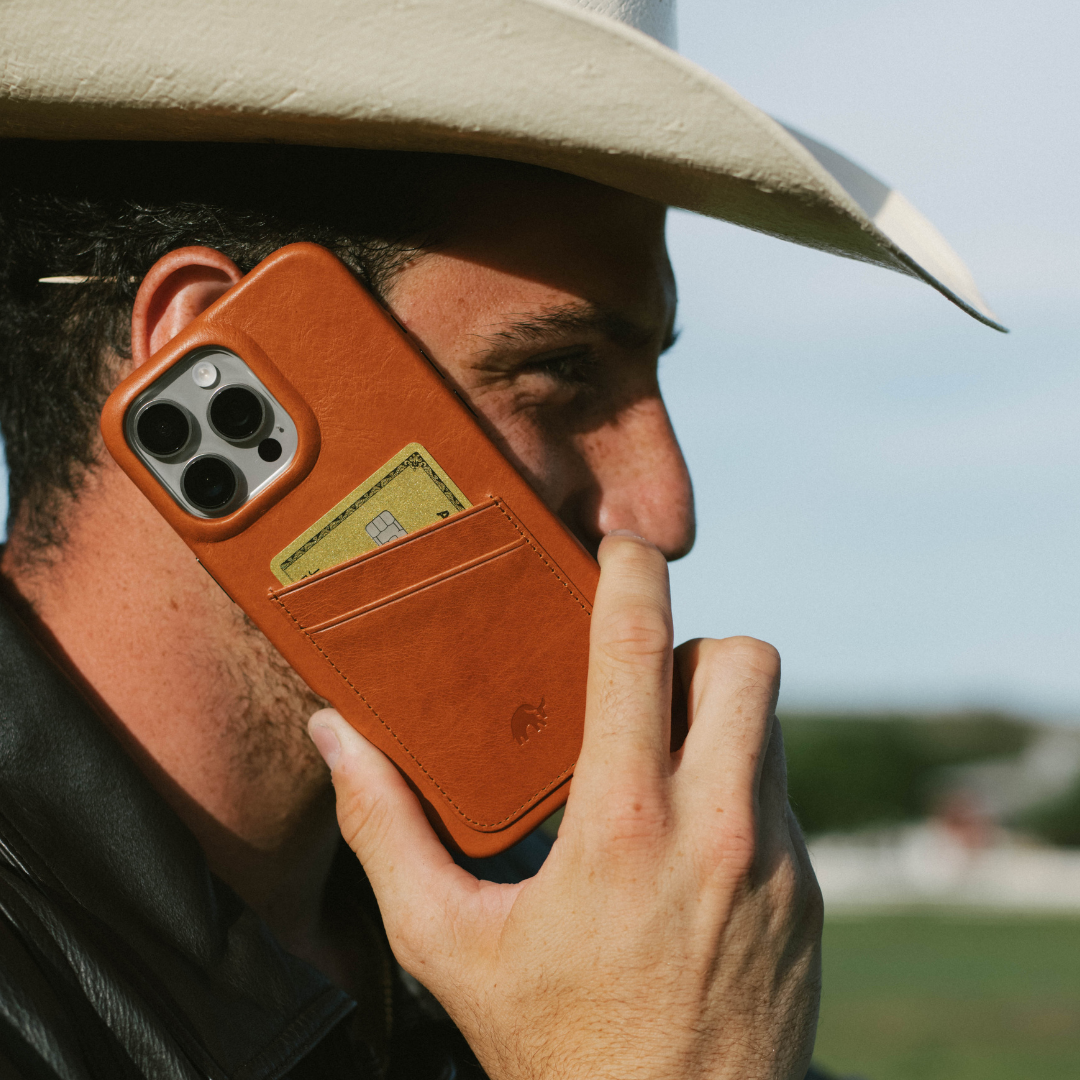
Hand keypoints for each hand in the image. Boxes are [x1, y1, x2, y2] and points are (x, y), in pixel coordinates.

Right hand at [308, 533, 821, 1079]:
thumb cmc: (553, 1050)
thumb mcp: (446, 944)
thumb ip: (387, 829)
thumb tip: (337, 739)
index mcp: (623, 826)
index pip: (639, 652)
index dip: (633, 576)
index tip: (621, 545)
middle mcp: (717, 829)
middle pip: (745, 661)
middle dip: (696, 644)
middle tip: (643, 684)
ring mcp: (778, 862)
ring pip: (770, 723)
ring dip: (718, 717)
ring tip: (659, 761)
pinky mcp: (809, 894)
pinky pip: (780, 794)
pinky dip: (738, 785)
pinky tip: (687, 841)